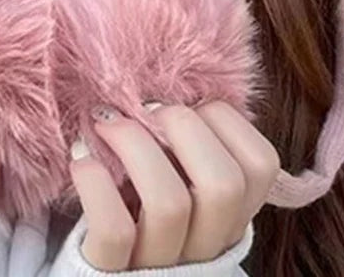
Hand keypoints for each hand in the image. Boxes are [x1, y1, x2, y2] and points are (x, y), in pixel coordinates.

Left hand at [69, 100, 280, 270]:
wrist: (100, 275)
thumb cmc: (140, 211)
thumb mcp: (182, 185)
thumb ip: (193, 148)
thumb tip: (180, 86)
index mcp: (229, 218)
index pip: (261, 165)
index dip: (226, 120)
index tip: (187, 104)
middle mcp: (204, 246)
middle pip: (224, 184)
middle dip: (184, 126)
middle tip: (147, 108)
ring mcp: (160, 265)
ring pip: (169, 204)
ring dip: (135, 144)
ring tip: (106, 122)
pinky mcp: (111, 273)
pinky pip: (114, 230)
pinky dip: (96, 183)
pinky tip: (82, 158)